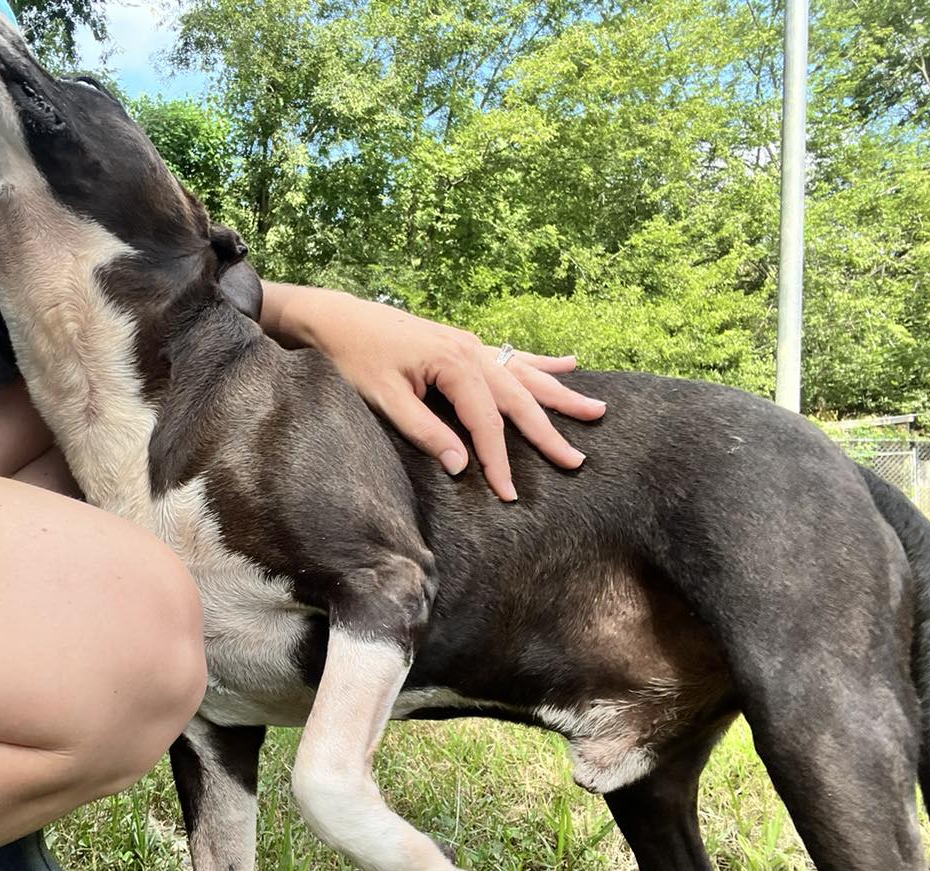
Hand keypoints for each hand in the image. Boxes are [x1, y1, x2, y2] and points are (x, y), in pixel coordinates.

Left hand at [259, 284, 606, 501]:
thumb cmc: (352, 357)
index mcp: (453, 364)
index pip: (486, 422)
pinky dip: (540, 364)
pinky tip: (569, 364)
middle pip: (518, 398)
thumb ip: (424, 430)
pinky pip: (510, 357)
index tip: (510, 493)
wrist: (333, 318)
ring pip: (524, 375)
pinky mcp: (461, 344)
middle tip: (577, 460)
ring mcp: (469, 345)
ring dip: (559, 395)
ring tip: (596, 410)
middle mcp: (469, 351)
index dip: (499, 460)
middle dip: (548, 431)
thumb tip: (460, 465)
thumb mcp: (383, 398)